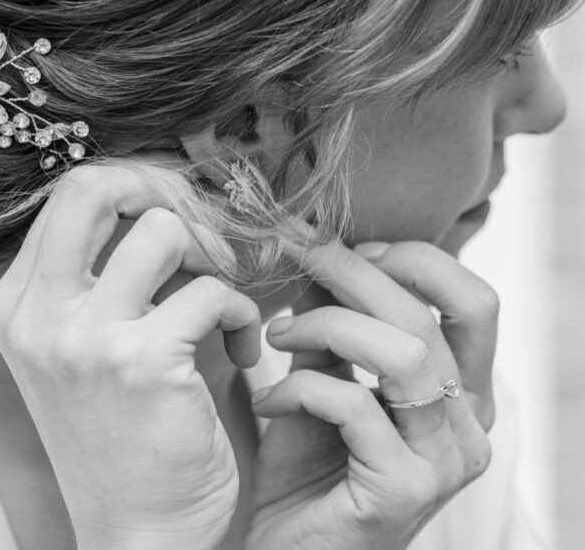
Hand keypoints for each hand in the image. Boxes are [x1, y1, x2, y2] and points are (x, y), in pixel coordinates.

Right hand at [0, 164, 260, 548]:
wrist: (137, 533)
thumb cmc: (123, 438)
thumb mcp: (84, 350)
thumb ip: (102, 276)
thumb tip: (169, 198)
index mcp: (16, 305)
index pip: (69, 194)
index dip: (136, 186)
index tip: (180, 211)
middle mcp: (36, 314)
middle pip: (96, 185)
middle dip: (164, 189)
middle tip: (202, 228)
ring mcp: (82, 338)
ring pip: (164, 229)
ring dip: (213, 259)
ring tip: (222, 303)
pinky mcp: (139, 363)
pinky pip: (213, 290)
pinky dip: (244, 313)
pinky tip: (244, 350)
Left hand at [245, 240, 496, 549]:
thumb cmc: (306, 469)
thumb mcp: (323, 380)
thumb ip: (332, 326)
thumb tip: (321, 252)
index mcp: (461, 393)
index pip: (473, 300)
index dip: (412, 260)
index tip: (343, 249)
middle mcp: (468, 426)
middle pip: (430, 317)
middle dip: (352, 275)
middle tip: (293, 260)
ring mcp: (445, 461)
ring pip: (404, 353)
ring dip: (325, 327)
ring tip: (274, 336)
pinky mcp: (406, 490)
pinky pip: (356, 406)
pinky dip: (299, 389)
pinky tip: (266, 403)